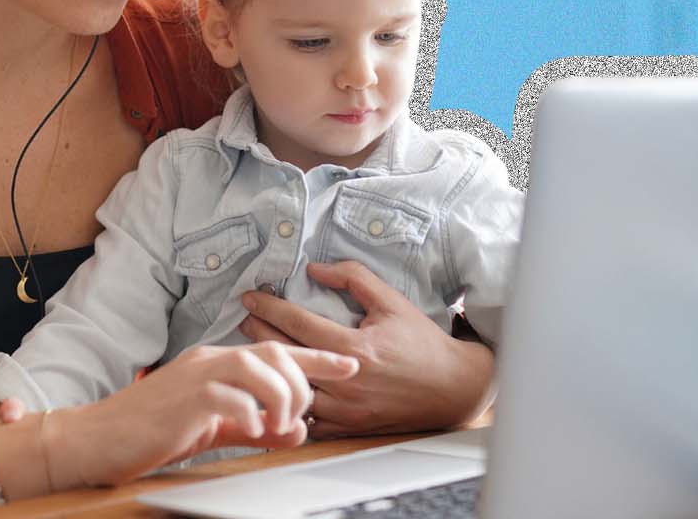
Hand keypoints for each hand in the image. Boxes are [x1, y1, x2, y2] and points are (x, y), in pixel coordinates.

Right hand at [42, 341, 359, 487]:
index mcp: (217, 363)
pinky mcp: (184, 399)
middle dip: (301, 382)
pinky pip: (229, 397)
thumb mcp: (213, 428)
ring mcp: (195, 376)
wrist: (101, 438)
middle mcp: (209, 361)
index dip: (317, 359)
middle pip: (273, 352)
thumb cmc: (154, 431)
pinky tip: (253, 431)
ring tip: (280, 424)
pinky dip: (250, 414)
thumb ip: (254, 427)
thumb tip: (296, 430)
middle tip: (302, 413)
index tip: (350, 365)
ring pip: (255, 367)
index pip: (276, 352)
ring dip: (279, 397)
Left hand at [238, 261, 494, 439]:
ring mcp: (346, 410)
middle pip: (287, 356)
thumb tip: (314, 269)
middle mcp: (346, 382)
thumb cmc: (422, 342)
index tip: (249, 297)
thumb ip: (353, 278)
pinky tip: (276, 387)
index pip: (297, 324)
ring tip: (254, 351)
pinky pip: (308, 419)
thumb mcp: (391, 301)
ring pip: (292, 390)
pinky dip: (290, 402)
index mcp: (354, 349)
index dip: (269, 308)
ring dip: (271, 369)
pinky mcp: (350, 428)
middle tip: (242, 318)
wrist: (454, 388)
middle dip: (259, 334)